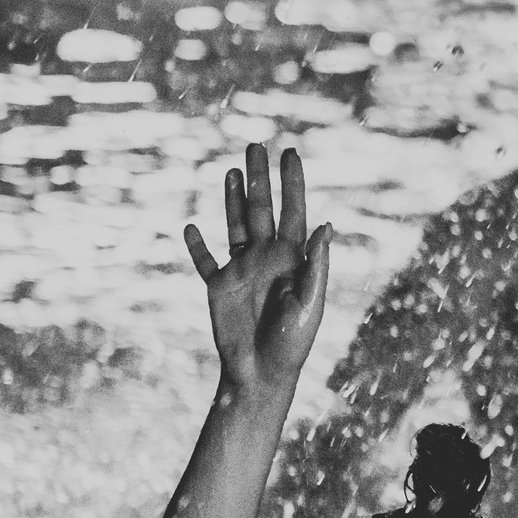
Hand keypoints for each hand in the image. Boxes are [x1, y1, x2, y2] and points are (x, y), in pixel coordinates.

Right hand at [184, 144, 331, 401]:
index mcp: (292, 259)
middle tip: (256, 145)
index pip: (294, 210)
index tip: (289, 152)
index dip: (292, 182)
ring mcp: (242, 270)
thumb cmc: (292, 344)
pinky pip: (204, 261)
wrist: (261, 373)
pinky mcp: (217, 286)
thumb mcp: (309, 305)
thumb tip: (326, 225)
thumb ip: (316, 266)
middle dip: (259, 177)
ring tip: (231, 169)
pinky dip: (196, 245)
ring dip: (231, 198)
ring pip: (235, 224)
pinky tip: (190, 226)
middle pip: (262, 208)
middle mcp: (267, 258)